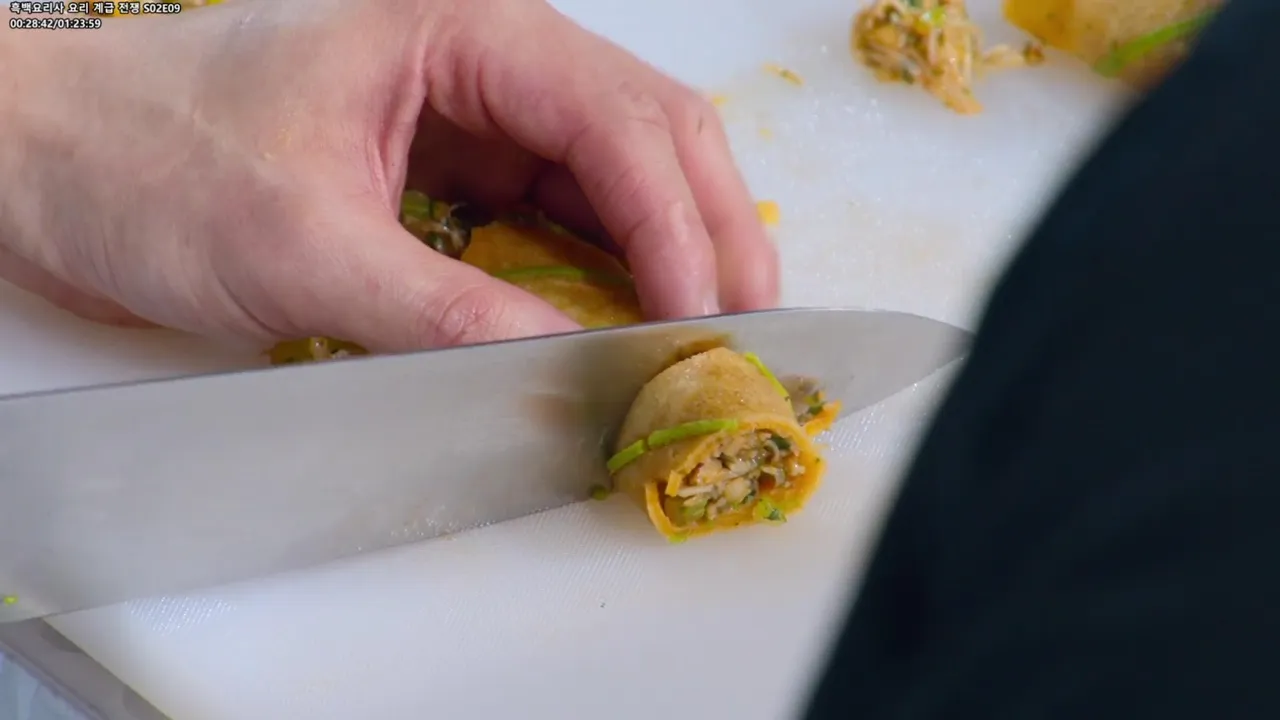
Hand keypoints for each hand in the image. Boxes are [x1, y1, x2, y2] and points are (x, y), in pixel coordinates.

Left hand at [0, 0, 778, 351]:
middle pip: (646, 126)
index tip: (700, 316)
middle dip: (703, 223)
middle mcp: (481, 51)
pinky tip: (633, 310)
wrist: (58, 167)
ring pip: (617, 164)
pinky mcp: (453, 160)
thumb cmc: (152, 166)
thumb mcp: (299, 244)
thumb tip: (560, 362)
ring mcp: (471, 105)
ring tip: (711, 323)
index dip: (671, 221)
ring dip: (670, 241)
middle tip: (744, 319)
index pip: (610, 115)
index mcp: (454, 24)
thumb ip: (442, 305)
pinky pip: (563, 205)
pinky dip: (610, 259)